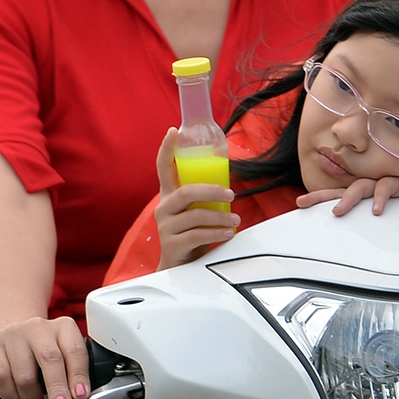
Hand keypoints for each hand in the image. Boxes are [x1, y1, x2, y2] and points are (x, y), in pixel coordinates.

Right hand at [0, 314, 88, 398]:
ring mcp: (14, 333)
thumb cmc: (44, 357)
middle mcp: (39, 327)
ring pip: (24, 374)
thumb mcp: (64, 361)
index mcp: (64, 327)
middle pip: (49, 359)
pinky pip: (0, 377)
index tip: (80, 396)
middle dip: (56, 389)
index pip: (75, 351)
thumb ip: (73, 380)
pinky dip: (11, 396)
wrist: (15, 339)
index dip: (79, 375)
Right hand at [153, 127, 239, 268]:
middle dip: (212, 190)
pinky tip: (228, 232)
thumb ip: (203, 199)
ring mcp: (165, 227)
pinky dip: (216, 232)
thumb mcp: (194, 213)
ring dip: (220, 216)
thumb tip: (228, 185)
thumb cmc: (190, 236)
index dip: (167, 148)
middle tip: (231, 193)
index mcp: (169, 196)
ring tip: (235, 219)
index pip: (163, 167)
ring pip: (195, 215)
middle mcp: (164, 208)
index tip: (173, 131)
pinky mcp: (172, 245)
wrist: (178, 268)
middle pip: (186, 192)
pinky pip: (197, 235)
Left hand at [295, 171, 398, 216]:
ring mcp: (386, 183)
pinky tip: (376, 210)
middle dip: (321, 196)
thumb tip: (358, 243)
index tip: (301, 205)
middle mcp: (374, 186)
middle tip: (303, 203)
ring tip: (338, 212)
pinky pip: (387, 186)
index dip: (320, 198)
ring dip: (347, 199)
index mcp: (369, 194)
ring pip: (360, 186)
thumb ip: (375, 225)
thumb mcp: (393, 219)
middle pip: (342, 188)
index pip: (340, 194)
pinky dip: (380, 197)